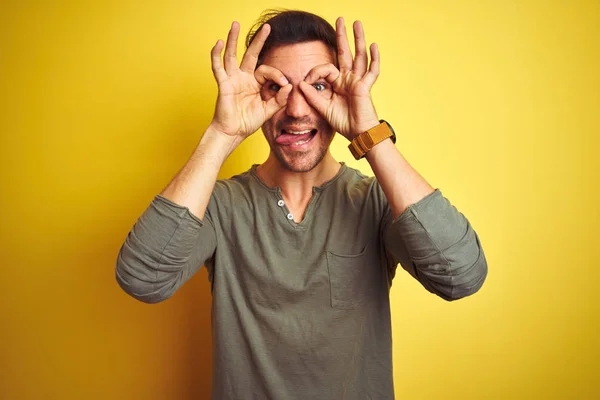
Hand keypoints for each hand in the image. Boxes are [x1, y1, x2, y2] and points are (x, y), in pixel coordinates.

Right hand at [209, 22, 291, 138]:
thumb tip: (289, 86)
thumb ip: (279, 99)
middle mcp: (243, 78)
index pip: (267, 70)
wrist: (233, 132)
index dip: (277, 75)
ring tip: (235, 24)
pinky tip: (218, 43)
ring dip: (233, 39)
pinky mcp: (223, 84)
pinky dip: (216, 55)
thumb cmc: (248, 122)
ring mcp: (232, 79)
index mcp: (255, 83)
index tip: (284, 85)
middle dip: (259, 41)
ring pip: (232, 55)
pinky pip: (218, 67)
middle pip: (251, 54)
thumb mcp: (268, 110)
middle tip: (267, 27)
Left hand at [299, 18, 379, 140]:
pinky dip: (374, 58)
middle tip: (340, 19)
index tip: (306, 81)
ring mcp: (358, 81)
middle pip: (345, 53)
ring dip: (358, 39)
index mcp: (338, 83)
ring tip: (358, 23)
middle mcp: (348, 79)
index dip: (314, 72)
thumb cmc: (343, 122)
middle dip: (342, 36)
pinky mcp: (365, 87)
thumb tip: (300, 82)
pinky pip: (372, 71)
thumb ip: (312, 96)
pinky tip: (373, 45)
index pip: (326, 68)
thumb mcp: (323, 108)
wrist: (358, 133)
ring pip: (359, 56)